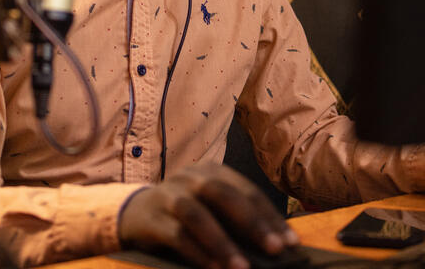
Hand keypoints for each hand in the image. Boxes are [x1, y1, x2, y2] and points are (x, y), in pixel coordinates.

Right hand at [118, 164, 298, 268]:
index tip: (291, 243)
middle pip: (224, 196)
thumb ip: (236, 221)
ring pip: (197, 215)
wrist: (133, 214)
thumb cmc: (184, 214)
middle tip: (275, 250)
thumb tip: (275, 245)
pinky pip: (176, 235)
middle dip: (253, 224)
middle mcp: (190, 177)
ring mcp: (168, 194)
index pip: (246, 191)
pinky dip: (197, 253)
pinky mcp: (150, 217)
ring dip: (223, 243)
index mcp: (211, 171)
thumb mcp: (210, 210)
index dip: (270, 217)